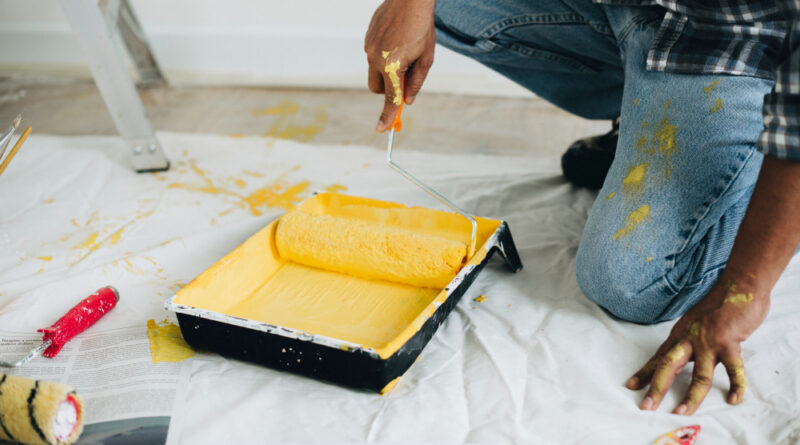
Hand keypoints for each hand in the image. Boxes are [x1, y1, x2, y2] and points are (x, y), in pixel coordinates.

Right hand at [364, 0, 435, 130]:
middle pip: (378, 89)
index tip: (382, 129)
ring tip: (404, 51)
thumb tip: (409, 100)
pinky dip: (383, 56)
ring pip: (374, 72)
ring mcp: (369, 49)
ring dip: (386, 71)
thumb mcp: (426, 58)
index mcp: (393, 67)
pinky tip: (396, 40)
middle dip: (388, 90)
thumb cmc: (422, 28)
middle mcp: (376, 60)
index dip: (387, 116)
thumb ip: (416, 82)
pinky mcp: (367, 39)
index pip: (390, 99)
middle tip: (404, 80)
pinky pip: (373, 56)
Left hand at [625, 276, 769, 414]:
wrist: (738, 285)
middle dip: (656, 388)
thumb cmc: (718, 305)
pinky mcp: (729, 343)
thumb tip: (684, 354)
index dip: (645, 373)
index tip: (631, 385)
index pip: (658, 357)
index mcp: (680, 334)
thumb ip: (689, 339)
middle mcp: (689, 338)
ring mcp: (708, 342)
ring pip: (698, 376)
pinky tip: (734, 399)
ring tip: (682, 412)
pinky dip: (736, 386)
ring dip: (691, 397)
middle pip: (668, 366)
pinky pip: (733, 369)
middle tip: (646, 406)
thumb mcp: (695, 322)